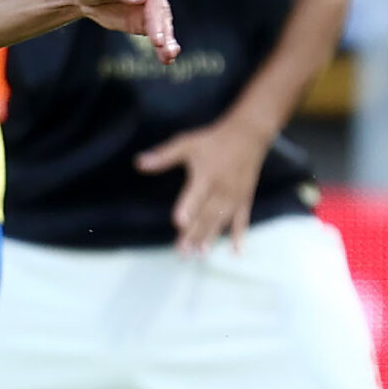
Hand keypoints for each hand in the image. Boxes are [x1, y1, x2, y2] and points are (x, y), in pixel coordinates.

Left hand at [71, 0, 176, 59]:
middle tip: (167, 51)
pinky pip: (155, 34)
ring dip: (167, 42)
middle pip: (161, 13)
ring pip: (162, 25)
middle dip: (164, 32)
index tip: (156, 37)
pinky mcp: (143, 22)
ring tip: (169, 57)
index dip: (155, 18)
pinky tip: (167, 58)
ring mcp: (148, 8)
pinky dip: (162, 46)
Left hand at [135, 115, 272, 255]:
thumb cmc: (213, 140)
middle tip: (183, 251)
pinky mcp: (244, 199)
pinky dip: (239, 236)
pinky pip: (242, 220)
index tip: (179, 223)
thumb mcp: (187, 143)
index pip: (195, 194)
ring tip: (201, 253)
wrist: (248, 134)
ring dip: (211, 237)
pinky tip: (236, 252)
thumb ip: (164, 156)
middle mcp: (222, 188)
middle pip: (207, 213)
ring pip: (222, 220)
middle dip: (195, 232)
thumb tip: (138, 163)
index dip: (188, 208)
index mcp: (206, 175)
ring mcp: (235, 195)